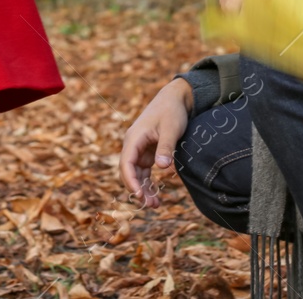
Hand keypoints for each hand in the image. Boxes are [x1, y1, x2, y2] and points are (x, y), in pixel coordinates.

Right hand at [120, 77, 194, 206]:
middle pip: (129, 172)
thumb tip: (162, 168)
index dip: (131, 181)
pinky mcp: (148, 152)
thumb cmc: (172, 111)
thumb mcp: (171, 129)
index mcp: (134, 138)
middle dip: (137, 190)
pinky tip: (156, 195)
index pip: (126, 164)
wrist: (175, 98)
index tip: (139, 196)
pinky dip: (149, 183)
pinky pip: (144, 172)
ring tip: (155, 205)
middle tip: (151, 205)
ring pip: (136, 174)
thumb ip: (166, 147)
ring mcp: (140, 149)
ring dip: (143, 189)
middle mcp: (133, 145)